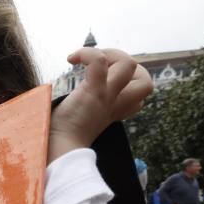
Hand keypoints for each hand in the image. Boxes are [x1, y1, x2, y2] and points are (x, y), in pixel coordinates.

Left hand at [49, 48, 152, 162]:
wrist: (58, 151)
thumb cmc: (61, 139)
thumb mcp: (80, 123)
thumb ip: (82, 111)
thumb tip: (60, 99)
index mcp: (113, 112)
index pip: (139, 97)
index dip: (128, 83)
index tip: (102, 83)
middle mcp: (115, 103)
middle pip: (145, 80)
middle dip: (125, 63)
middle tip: (98, 66)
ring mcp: (107, 96)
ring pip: (131, 65)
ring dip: (111, 54)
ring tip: (87, 59)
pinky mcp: (94, 92)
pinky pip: (99, 62)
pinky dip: (88, 52)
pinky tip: (72, 59)